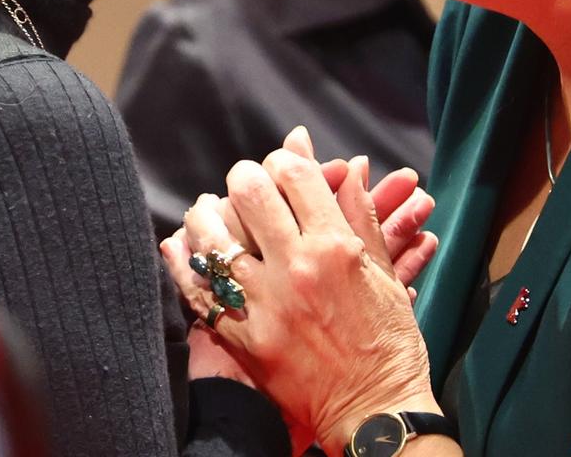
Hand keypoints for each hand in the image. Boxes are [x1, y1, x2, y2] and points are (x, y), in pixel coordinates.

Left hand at [163, 151, 439, 452]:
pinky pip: (198, 292)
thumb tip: (354, 166)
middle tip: (246, 183)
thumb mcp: (384, 273)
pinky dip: (183, 264)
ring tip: (208, 209)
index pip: (296, 175)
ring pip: (213, 237)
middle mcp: (297, 269)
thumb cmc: (389, 342)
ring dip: (206, 214)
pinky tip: (181, 246)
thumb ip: (362, 216)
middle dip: (245, 178)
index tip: (282, 166)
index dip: (285, 159)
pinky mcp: (244, 338)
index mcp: (336, 248)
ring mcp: (265, 304)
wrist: (375, 410)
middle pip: (250, 193)